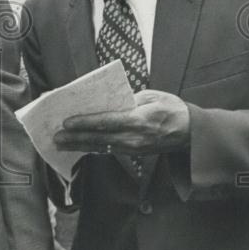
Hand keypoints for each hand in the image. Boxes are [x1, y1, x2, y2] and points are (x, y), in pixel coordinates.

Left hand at [53, 89, 190, 155]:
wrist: (193, 133)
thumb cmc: (173, 109)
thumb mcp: (153, 96)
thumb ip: (130, 99)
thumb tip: (108, 101)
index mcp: (139, 120)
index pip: (106, 122)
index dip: (85, 123)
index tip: (67, 123)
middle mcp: (134, 138)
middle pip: (99, 139)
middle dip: (75, 138)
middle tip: (55, 137)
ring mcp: (134, 149)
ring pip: (101, 147)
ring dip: (79, 146)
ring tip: (60, 144)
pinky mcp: (134, 153)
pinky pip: (109, 151)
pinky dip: (92, 148)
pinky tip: (78, 147)